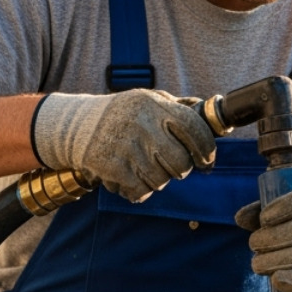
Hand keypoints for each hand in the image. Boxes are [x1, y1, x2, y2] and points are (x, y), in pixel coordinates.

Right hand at [32, 89, 215, 202]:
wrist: (77, 126)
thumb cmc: (122, 114)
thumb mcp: (150, 100)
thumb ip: (180, 107)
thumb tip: (215, 114)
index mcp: (155, 105)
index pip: (194, 129)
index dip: (206, 149)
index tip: (206, 160)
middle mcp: (141, 124)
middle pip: (180, 163)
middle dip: (181, 169)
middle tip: (173, 166)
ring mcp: (126, 147)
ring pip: (162, 180)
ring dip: (158, 179)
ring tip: (144, 166)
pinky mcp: (112, 168)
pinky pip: (141, 191)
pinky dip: (139, 190)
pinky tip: (130, 176)